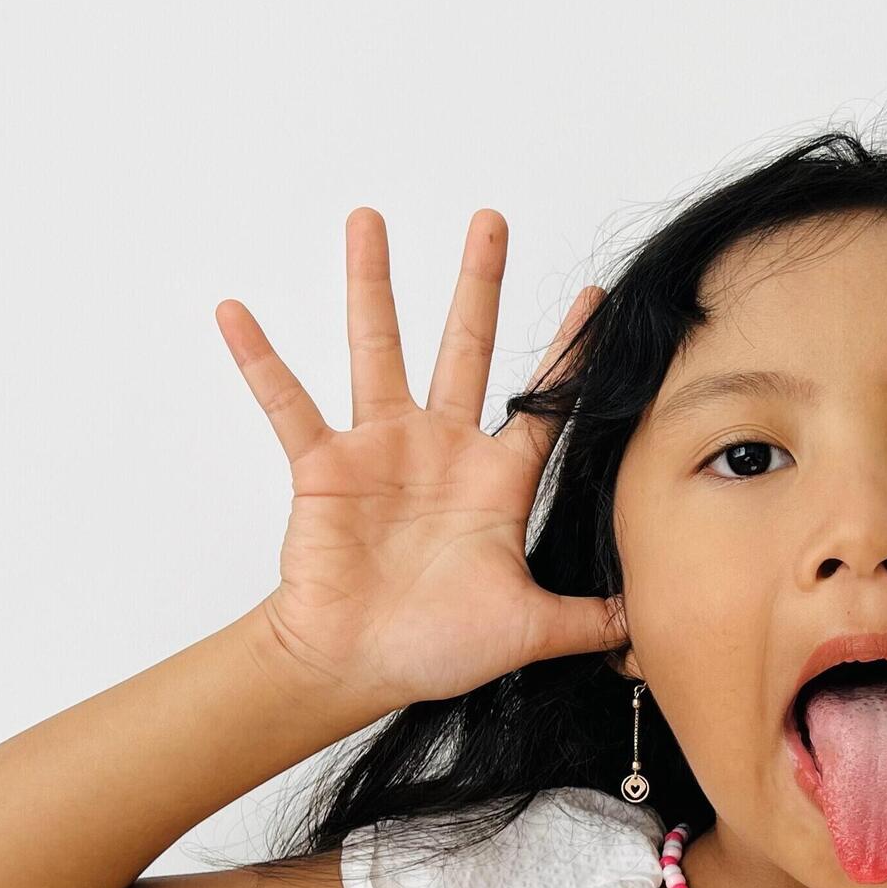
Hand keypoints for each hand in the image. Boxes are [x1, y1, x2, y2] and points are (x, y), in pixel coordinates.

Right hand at [215, 207, 621, 713]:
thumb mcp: (530, 629)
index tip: (598, 299)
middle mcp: (440, 449)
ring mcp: (380, 450)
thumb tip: (651, 628)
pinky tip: (235, 311)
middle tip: (492, 220)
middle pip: (466, 347)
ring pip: (379, 349)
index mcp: (494, 481)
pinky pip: (288, 403)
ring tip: (368, 219)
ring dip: (372, 285)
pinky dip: (260, 359)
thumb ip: (589, 619)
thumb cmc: (436, 648)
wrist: (357, 668)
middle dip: (480, 284)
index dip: (570, 355)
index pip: (542, 404)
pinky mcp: (324, 467)